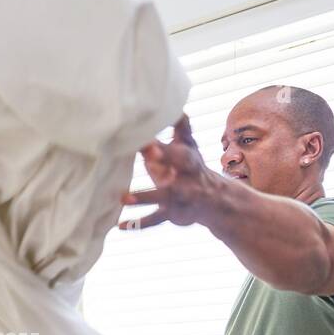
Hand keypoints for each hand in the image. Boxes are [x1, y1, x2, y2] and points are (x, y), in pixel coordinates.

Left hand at [118, 115, 210, 229]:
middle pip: (179, 163)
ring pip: (164, 195)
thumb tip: (150, 108)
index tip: (152, 137)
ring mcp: (181, 195)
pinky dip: (138, 224)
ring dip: (144, 197)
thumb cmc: (188, 168)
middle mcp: (188, 174)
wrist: (213, 200)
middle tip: (149, 153)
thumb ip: (168, 130)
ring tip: (123, 198)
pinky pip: (154, 219)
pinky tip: (120, 226)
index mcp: (188, 155)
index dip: (168, 141)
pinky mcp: (173, 213)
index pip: (178, 144)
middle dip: (166, 156)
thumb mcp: (184, 146)